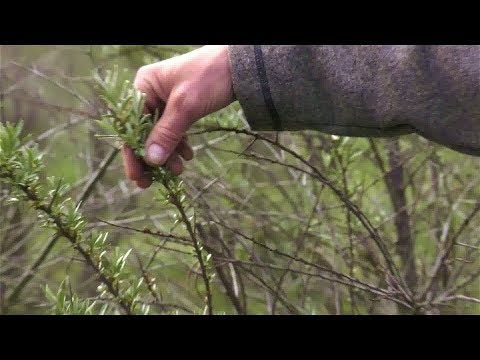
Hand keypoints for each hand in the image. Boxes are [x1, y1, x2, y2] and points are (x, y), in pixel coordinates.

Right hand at [122, 45, 234, 187]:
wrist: (240, 66)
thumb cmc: (210, 77)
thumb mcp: (186, 106)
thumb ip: (167, 133)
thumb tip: (151, 161)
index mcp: (144, 86)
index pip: (131, 125)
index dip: (133, 152)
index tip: (138, 177)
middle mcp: (151, 92)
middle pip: (143, 131)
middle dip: (152, 156)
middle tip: (155, 180)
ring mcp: (165, 100)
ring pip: (160, 133)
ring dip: (167, 153)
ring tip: (177, 171)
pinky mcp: (181, 106)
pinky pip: (174, 129)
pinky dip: (179, 144)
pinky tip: (187, 157)